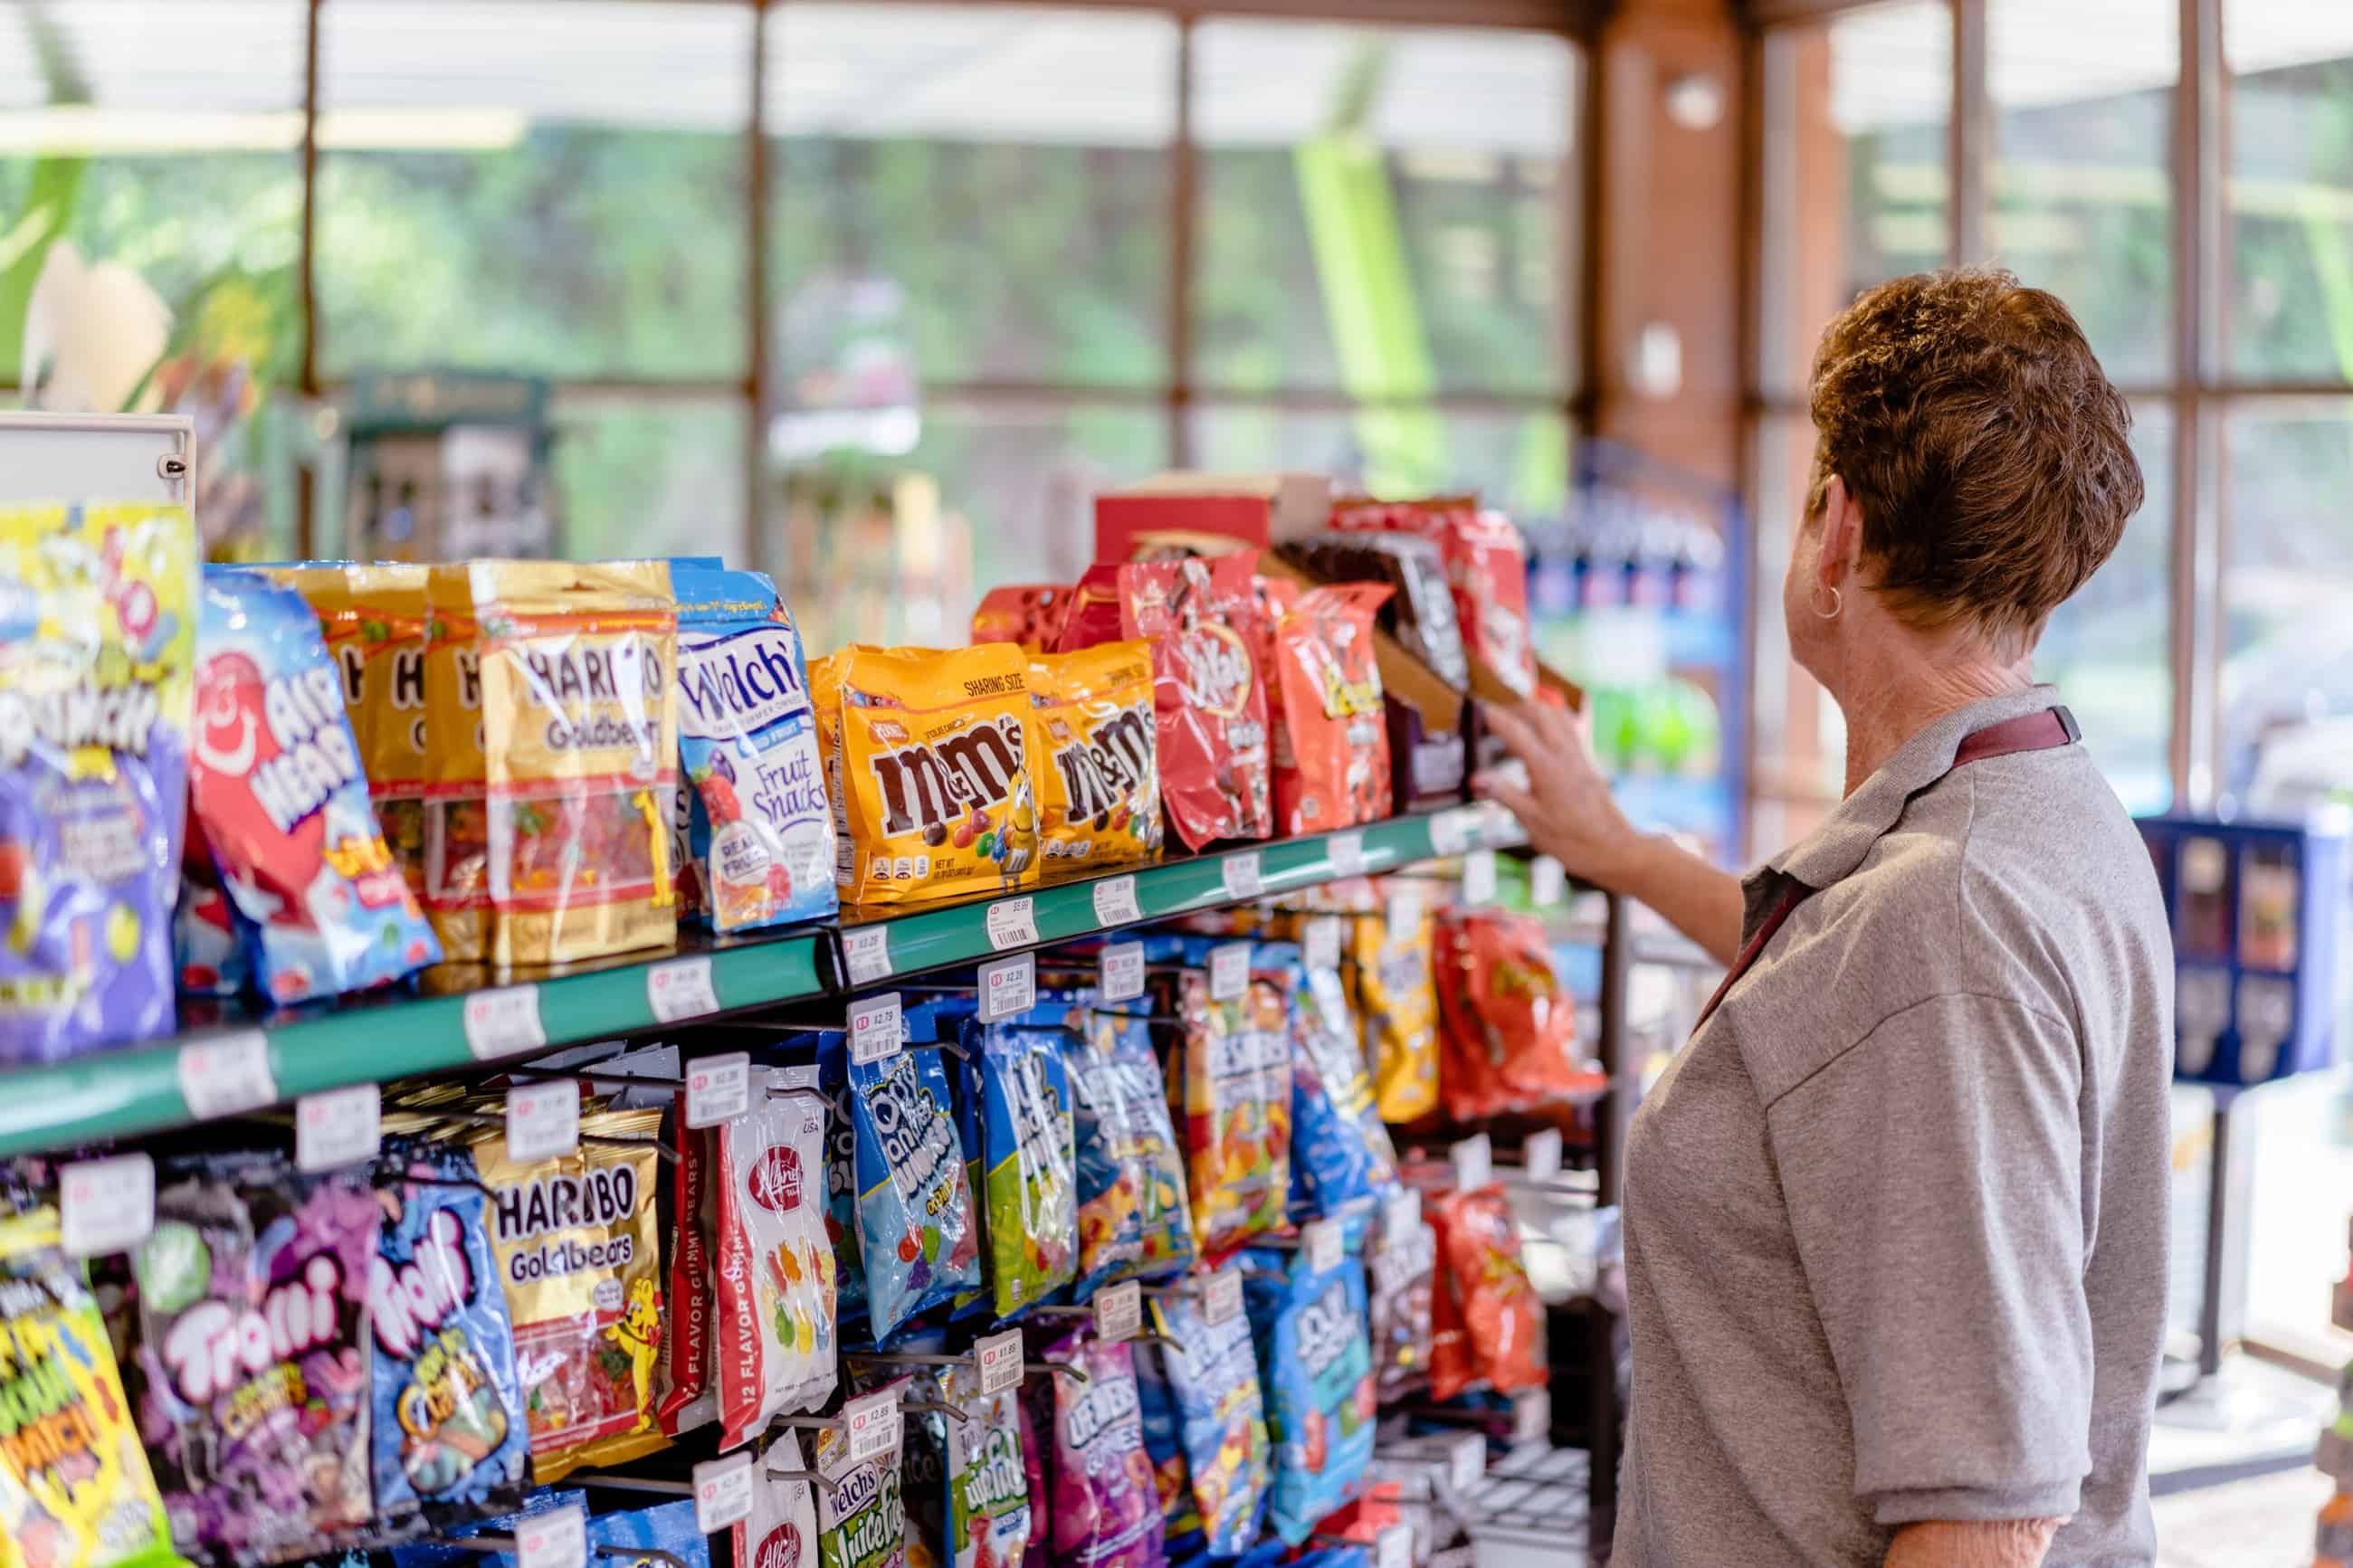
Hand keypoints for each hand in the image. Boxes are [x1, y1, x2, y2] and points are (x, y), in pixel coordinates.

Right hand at [1473, 699, 1646, 891]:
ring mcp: (1580, 755)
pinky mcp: (1588, 761)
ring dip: (1535, 712)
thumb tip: (1476, 779)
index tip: (1479, 711)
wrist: (1613, 848)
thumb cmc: (1572, 840)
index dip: (1495, 718)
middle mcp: (1565, 754)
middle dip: (1515, 709)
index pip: (1516, 731)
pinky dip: (1552, 723)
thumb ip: (1504, 794)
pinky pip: (1570, 728)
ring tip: (1517, 725)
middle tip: (1496, 718)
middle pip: (1539, 712)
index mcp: (1547, 768)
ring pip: (1557, 715)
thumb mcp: (1531, 821)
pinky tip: (1542, 738)